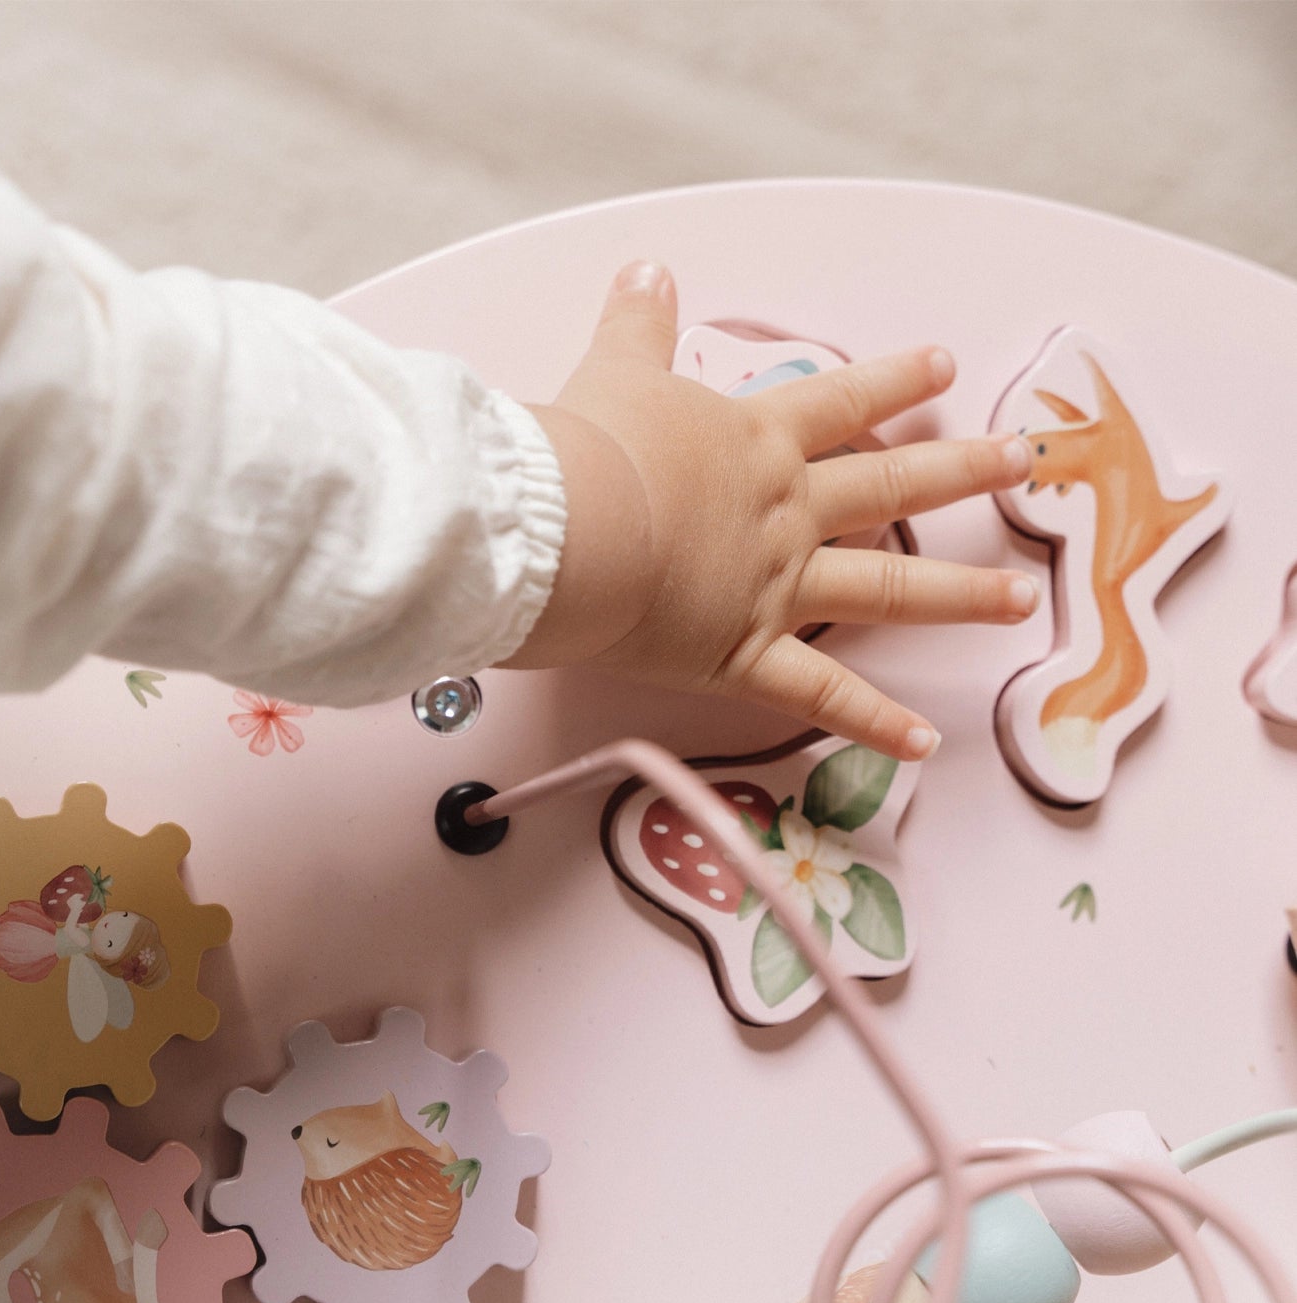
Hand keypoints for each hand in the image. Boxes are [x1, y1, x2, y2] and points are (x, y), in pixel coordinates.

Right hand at [511, 261, 1037, 759]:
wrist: (571, 529)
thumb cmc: (588, 452)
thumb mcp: (613, 373)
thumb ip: (637, 324)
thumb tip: (646, 270)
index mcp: (756, 444)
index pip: (840, 402)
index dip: (893, 381)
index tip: (943, 366)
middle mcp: (786, 512)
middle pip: (891, 487)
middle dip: (962, 472)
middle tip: (1021, 459)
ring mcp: (776, 586)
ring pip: (886, 590)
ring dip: (958, 596)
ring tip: (1019, 600)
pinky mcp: (744, 655)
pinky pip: (819, 694)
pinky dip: (869, 723)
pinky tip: (922, 742)